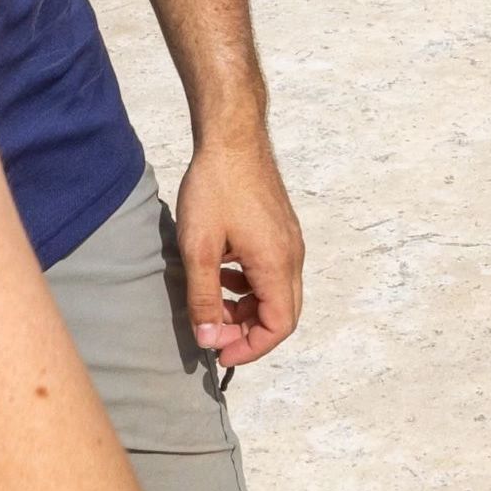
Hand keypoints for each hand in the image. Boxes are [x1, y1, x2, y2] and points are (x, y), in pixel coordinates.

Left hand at [173, 134, 305, 366]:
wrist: (233, 138)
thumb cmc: (216, 187)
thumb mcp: (199, 247)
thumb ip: (204, 298)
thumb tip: (208, 340)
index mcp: (276, 264)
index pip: (279, 326)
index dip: (251, 348)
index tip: (220, 353)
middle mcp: (291, 256)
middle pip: (283, 314)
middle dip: (250, 333)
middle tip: (215, 336)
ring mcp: (289, 242)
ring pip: (277, 294)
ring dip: (248, 309)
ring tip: (212, 306)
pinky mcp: (280, 231)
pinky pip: (272, 273)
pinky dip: (250, 286)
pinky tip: (223, 276)